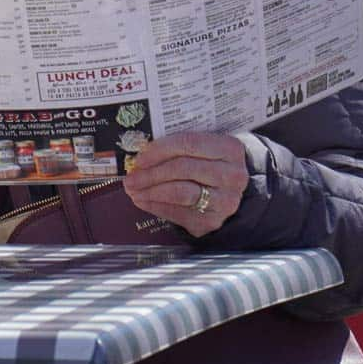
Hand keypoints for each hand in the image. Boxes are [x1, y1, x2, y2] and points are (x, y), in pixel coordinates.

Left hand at [120, 132, 247, 237]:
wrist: (230, 193)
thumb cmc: (211, 166)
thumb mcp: (204, 150)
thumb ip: (179, 148)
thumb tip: (140, 155)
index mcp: (230, 148)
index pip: (189, 143)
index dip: (160, 150)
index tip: (140, 157)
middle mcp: (232, 175)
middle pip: (182, 168)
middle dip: (151, 173)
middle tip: (131, 177)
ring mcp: (225, 200)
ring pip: (180, 192)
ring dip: (150, 191)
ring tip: (133, 190)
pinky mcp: (213, 220)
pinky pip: (177, 212)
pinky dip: (155, 206)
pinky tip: (143, 201)